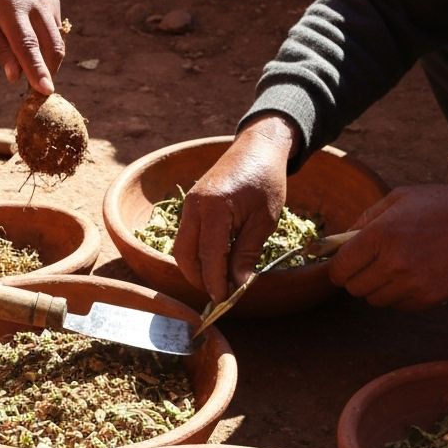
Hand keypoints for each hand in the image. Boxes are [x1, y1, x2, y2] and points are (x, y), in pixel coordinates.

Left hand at [0, 0, 65, 94]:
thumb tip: (15, 78)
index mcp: (11, 8)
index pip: (27, 46)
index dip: (37, 70)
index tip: (46, 91)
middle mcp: (35, 3)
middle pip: (51, 46)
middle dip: (48, 72)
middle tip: (37, 92)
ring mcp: (48, 0)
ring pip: (57, 42)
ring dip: (48, 62)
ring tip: (32, 71)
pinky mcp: (53, 1)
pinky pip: (55, 32)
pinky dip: (46, 45)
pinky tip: (30, 41)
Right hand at [173, 117, 298, 301]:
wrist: (258, 147)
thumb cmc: (266, 181)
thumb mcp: (264, 221)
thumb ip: (248, 253)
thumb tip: (238, 285)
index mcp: (214, 208)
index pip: (209, 255)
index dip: (215, 281)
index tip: (224, 301)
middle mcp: (194, 206)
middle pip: (184, 255)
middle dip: (199, 279)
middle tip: (220, 294)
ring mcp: (188, 205)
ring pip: (182, 247)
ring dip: (196, 268)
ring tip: (219, 281)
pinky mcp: (190, 205)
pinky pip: (187, 236)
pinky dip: (196, 253)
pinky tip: (216, 262)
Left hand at [328, 182, 447, 308]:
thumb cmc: (438, 206)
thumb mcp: (396, 200)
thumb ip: (362, 221)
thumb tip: (335, 244)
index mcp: (380, 235)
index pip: (339, 269)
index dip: (339, 268)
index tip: (346, 264)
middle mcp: (393, 263)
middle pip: (354, 289)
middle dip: (358, 277)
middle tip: (373, 264)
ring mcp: (413, 283)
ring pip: (375, 300)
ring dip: (379, 287)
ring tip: (397, 267)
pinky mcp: (430, 297)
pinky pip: (399, 305)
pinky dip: (401, 295)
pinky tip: (415, 275)